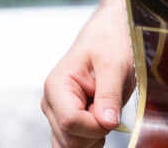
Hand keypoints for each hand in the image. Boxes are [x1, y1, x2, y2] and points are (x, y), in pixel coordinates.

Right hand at [41, 0, 133, 147]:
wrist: (111, 32)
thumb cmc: (111, 41)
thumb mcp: (115, 63)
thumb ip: (109, 94)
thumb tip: (107, 123)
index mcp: (57, 85)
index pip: (70, 122)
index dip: (96, 125)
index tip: (113, 114)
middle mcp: (52, 102)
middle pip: (70, 140)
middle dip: (95, 132)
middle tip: (111, 108)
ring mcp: (57, 113)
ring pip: (70, 146)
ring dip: (93, 138)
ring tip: (106, 112)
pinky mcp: (67, 120)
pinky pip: (74, 144)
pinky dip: (90, 140)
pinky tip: (101, 120)